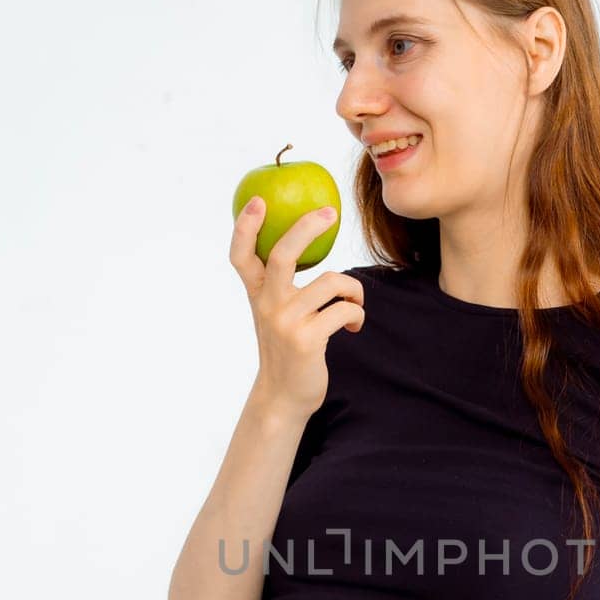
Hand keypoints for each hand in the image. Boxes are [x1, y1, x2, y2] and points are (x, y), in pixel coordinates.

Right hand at [229, 197, 364, 420]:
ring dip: (354, 289)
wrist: (283, 397)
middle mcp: (268, 305)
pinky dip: (357, 314)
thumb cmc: (286, 350)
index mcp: (257, 295)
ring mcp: (286, 322)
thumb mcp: (274, 315)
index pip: (242, 255)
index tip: (258, 202)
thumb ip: (279, 287)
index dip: (246, 227)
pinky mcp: (307, 340)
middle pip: (283, 254)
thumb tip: (305, 246)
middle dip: (306, 228)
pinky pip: (345, 309)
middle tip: (329, 213)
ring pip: (332, 282)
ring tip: (355, 302)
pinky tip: (355, 325)